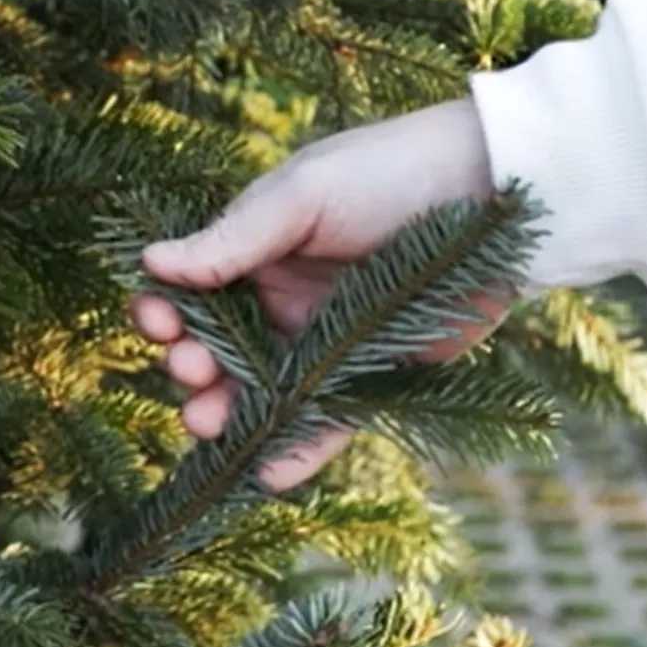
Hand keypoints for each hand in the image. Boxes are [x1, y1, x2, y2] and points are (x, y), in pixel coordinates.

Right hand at [129, 98, 511, 489]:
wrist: (496, 191)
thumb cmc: (390, 172)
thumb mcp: (302, 195)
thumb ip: (231, 239)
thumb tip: (150, 262)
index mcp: (255, 252)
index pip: (191, 292)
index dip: (164, 312)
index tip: (157, 323)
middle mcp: (281, 302)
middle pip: (217, 350)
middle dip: (190, 367)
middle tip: (190, 370)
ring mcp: (324, 343)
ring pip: (260, 392)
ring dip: (227, 415)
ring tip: (207, 428)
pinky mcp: (372, 377)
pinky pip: (326, 423)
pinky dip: (296, 451)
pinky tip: (267, 474)